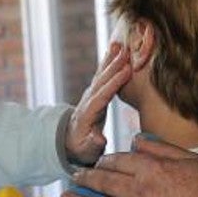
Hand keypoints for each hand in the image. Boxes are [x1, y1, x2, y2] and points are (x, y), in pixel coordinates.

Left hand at [59, 135, 197, 196]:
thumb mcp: (190, 159)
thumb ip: (161, 148)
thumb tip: (137, 140)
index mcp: (150, 169)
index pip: (118, 162)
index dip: (104, 163)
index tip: (96, 165)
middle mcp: (138, 192)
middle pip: (103, 184)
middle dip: (85, 180)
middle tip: (72, 178)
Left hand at [65, 43, 132, 165]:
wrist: (70, 141)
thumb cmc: (82, 148)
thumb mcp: (87, 151)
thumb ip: (93, 144)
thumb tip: (100, 139)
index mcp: (88, 114)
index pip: (102, 96)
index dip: (113, 83)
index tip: (126, 71)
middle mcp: (88, 100)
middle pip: (101, 81)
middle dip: (113, 66)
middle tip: (126, 53)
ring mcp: (90, 94)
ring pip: (101, 74)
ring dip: (111, 60)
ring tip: (119, 45)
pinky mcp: (95, 91)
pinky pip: (103, 74)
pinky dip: (109, 60)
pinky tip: (115, 48)